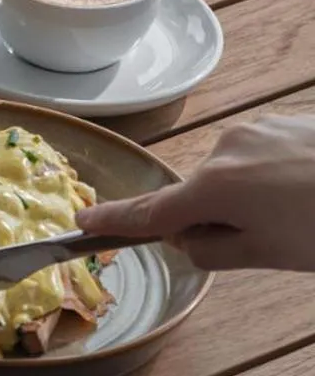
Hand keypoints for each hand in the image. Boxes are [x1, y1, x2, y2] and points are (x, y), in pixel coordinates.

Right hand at [80, 113, 314, 270]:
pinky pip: (261, 158)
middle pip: (197, 194)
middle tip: (267, 243)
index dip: (116, 220)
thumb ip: (213, 251)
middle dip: (215, 219)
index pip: (151, 210)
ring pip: (233, 176)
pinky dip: (273, 179)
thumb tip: (187, 238)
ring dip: (249, 199)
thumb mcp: (268, 255)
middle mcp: (226, 149)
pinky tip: (311, 193)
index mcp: (214, 187)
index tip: (83, 223)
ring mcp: (257, 130)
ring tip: (301, 218)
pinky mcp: (286, 121)